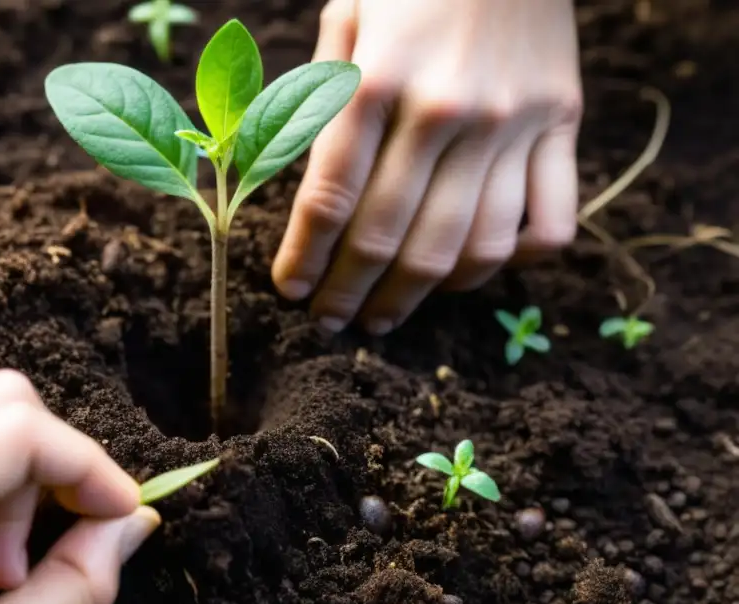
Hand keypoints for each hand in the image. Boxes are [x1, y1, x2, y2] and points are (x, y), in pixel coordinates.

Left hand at [273, 0, 581, 333]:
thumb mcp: (349, 17)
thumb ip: (322, 103)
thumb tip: (308, 201)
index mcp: (380, 82)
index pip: (329, 200)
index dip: (304, 260)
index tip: (290, 293)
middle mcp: (446, 111)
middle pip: (391, 239)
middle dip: (349, 294)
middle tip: (329, 322)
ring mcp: (513, 124)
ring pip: (465, 249)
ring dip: (417, 298)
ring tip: (384, 316)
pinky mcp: (563, 125)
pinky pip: (549, 225)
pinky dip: (508, 263)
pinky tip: (467, 271)